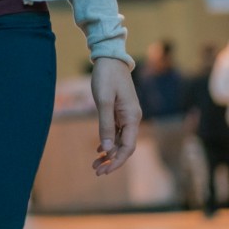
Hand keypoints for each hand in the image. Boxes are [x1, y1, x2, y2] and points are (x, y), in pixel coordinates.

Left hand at [90, 57, 140, 175]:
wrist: (110, 58)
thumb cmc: (107, 77)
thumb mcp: (103, 101)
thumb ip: (106, 125)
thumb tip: (107, 149)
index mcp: (132, 117)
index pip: (128, 147)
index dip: (117, 161)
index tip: (105, 171)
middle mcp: (133, 118)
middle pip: (125, 146)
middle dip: (112, 161)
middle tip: (96, 171)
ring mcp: (127, 115)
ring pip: (120, 140)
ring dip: (109, 153)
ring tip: (95, 164)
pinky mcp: (120, 111)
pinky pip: (117, 131)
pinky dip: (108, 141)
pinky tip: (99, 149)